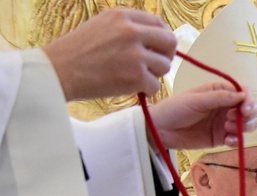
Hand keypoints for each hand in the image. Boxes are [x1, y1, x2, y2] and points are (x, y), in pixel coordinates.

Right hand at [43, 8, 176, 100]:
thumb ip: (128, 28)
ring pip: (164, 66)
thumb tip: (155, 39)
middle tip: (155, 65)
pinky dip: (146, 90)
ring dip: (154, 75)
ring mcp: (135, 55)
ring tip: (134, 76)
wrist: (57, 71)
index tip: (158, 49)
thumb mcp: (101, 26)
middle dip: (166, 55)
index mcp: (122, 16)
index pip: (159, 23)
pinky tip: (130, 88)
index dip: (162, 38)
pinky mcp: (135, 77)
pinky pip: (155, 86)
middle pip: (170, 42)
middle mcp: (131, 31)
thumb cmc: (76, 52)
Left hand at [147, 82, 256, 149]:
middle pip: (250, 108)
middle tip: (240, 120)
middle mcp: (225, 106)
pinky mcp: (221, 138)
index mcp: (219, 91)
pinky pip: (236, 139)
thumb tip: (243, 95)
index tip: (245, 109)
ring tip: (228, 130)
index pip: (243, 92)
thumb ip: (219, 98)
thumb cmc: (174, 109)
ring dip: (244, 127)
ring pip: (247, 124)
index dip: (249, 99)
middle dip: (250, 114)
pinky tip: (227, 141)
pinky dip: (236, 140)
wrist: (160, 130)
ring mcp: (224, 122)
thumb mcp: (196, 100)